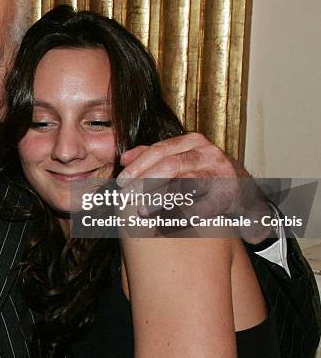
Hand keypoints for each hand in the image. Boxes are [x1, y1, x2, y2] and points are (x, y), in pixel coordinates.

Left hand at [117, 133, 271, 243]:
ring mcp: (221, 173)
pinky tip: (164, 223)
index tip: (120, 182)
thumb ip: (153, 157)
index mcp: (192, 142)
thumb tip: (125, 159)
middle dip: (144, 182)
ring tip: (142, 211)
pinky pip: (202, 206)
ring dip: (160, 199)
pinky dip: (181, 214)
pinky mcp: (230, 195)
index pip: (159, 150)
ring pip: (185, 183)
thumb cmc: (206, 176)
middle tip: (126, 197)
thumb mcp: (181, 160)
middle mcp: (208, 153)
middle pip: (170, 165)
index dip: (138, 166)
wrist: (245, 195)